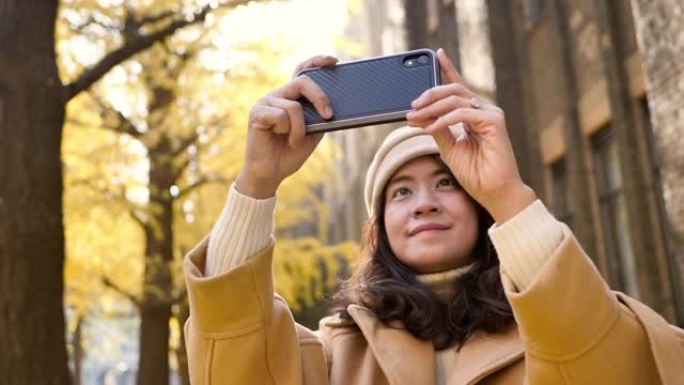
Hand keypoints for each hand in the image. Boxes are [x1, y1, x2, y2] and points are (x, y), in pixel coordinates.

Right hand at [236, 55, 337, 198]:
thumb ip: (320, 118)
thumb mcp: (313, 135)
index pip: (302, 70)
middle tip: (328, 116)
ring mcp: (266, 102)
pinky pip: (281, 115)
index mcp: (291, 98)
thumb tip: (335, 107)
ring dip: (299, 128)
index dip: (317, 61)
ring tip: (293, 141)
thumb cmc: (290, 153)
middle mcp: (278, 95)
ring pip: (294, 106)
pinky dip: (287, 130)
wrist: (271, 173)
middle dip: (319, 97)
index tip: (334, 61)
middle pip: (303, 81)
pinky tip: (279, 138)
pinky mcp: (256, 112)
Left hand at [406, 48, 535, 222]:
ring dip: (431, 108)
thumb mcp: (449, 148)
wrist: (493, 192)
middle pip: (453, 90)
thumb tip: (419, 115)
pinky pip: (463, 113)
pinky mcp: (495, 121)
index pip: (459, 87)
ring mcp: (491, 114)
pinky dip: (443, 120)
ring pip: (456, 99)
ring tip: (415, 118)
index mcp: (474, 114)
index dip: (448, 69)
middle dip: (429, 95)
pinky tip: (429, 128)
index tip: (437, 54)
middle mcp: (483, 110)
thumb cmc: (475, 173)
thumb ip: (437, 129)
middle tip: (411, 107)